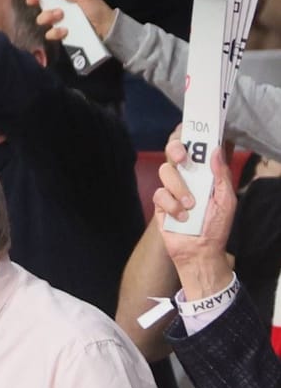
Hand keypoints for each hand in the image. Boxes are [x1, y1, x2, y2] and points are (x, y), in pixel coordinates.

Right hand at [25, 0, 113, 40]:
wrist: (106, 28)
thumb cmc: (97, 9)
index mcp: (63, 0)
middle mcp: (58, 12)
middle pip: (40, 11)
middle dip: (44, 11)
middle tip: (57, 11)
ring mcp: (59, 25)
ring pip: (42, 22)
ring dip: (49, 18)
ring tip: (61, 18)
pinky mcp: (61, 36)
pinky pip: (50, 35)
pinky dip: (56, 32)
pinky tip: (65, 31)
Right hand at [153, 133, 236, 299]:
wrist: (200, 251)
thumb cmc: (216, 226)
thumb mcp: (226, 199)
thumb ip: (221, 175)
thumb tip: (216, 150)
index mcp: (203, 175)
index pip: (195, 151)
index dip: (191, 140)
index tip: (194, 136)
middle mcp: (186, 179)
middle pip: (173, 154)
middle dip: (176, 150)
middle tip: (183, 159)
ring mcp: (171, 191)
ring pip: (165, 173)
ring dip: (179, 188)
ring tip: (190, 205)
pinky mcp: (160, 205)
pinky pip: (159, 195)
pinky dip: (171, 205)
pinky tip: (181, 217)